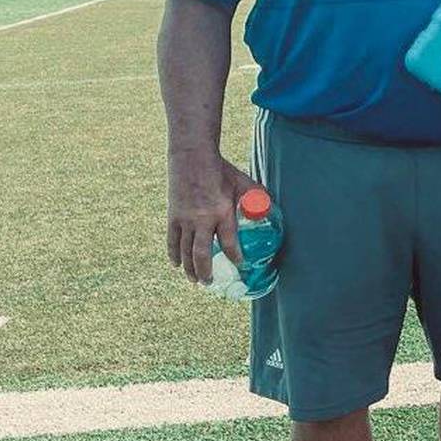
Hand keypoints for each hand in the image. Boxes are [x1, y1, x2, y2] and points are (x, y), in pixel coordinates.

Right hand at [166, 152, 261, 283]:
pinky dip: (174, 255)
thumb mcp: (242, 182)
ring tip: (196, 280)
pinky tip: (177, 265)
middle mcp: (202, 219)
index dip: (235, 256)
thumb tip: (268, 208)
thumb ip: (256, 196)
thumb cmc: (221, 170)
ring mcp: (184, 219)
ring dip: (189, 269)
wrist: (192, 158)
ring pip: (185, 252)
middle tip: (210, 282)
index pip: (229, 242)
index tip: (239, 264)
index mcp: (222, 211)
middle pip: (202, 254)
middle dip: (206, 272)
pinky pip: (172, 241)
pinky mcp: (173, 216)